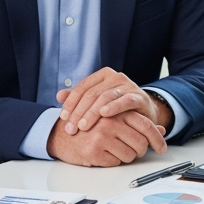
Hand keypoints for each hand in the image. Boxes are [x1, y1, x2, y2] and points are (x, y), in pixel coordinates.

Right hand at [47, 110, 165, 166]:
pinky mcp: (94, 150)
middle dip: (140, 150)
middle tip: (133, 150)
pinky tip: (104, 154)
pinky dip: (113, 161)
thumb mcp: (115, 118)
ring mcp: (101, 136)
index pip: (146, 125)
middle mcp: (110, 121)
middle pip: (141, 143)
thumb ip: (138, 122)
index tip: (162, 148)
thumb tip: (161, 129)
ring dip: (127, 156)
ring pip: (130, 155)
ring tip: (115, 150)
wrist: (62, 134)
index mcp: (117, 110)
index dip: (157, 139)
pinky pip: (116, 162)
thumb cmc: (91, 126)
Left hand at [56, 67, 172, 140]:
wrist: (144, 114)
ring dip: (92, 113)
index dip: (71, 103)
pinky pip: (124, 100)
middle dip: (79, 112)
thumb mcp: (97, 102)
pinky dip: (114, 107)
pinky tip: (104, 114)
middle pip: (92, 93)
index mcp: (103, 75)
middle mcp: (115, 77)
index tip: (63, 118)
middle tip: (71, 128)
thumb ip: (80, 98)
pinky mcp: (138, 96)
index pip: (82, 87)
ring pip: (105, 97)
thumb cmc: (118, 109)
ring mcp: (128, 85)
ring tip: (83, 126)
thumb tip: (59, 95)